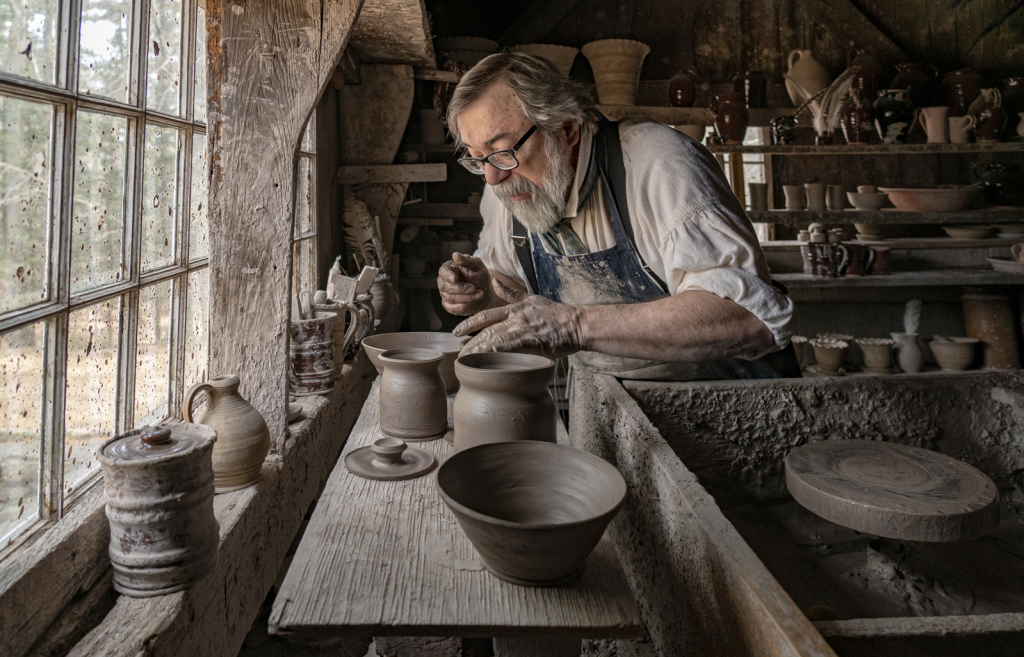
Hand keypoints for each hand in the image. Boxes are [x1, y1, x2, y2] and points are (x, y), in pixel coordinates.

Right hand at [437, 253, 491, 314]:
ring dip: (466, 297)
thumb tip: (455, 255)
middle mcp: (444, 281)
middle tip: (473, 288)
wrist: (485, 291)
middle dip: (460, 289)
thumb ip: (467, 261)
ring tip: (480, 294)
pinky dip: (462, 306)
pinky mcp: (449, 305)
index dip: (448, 276)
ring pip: (449, 297)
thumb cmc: (480, 275)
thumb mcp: (477, 266)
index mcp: (449, 269)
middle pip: (444, 286)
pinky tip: (473, 303)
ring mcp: (445, 294)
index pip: (443, 272)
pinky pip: (451, 308)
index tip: (455, 279)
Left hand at [454, 279, 586, 358]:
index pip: (485, 315)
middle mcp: (516, 317)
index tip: (457, 332)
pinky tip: (486, 359)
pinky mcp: (532, 341)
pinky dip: (496, 352)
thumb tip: (497, 282)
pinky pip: (509, 347)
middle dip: (470, 342)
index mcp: (515, 308)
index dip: (469, 324)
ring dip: (478, 350)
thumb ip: (513, 294)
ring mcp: (523, 329)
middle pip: (486, 330)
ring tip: (467, 360)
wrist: (576, 324)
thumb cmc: (557, 315)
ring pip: (494, 340)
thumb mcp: (532, 298)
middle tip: (459, 352)